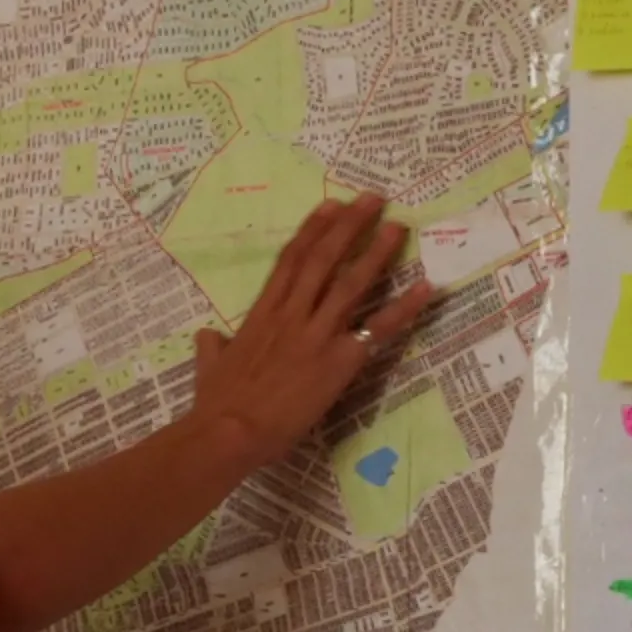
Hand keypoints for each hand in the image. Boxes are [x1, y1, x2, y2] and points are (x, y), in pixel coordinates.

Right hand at [191, 194, 432, 466]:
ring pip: (351, 284)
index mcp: (262, 314)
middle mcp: (292, 314)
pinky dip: (405, 307)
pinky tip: (426, 288)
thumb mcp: (209, 367)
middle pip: (324, 260)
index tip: (331, 205)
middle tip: (373, 200)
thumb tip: (205, 336)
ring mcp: (317, 334)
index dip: (312, 230)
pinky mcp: (339, 360)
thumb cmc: (216, 403)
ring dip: (377, 253)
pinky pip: (378, 328)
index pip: (290, 261)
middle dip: (349, 226)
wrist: (229, 431)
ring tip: (398, 228)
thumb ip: (211, 348)